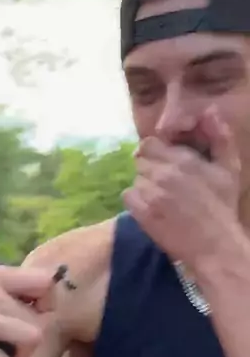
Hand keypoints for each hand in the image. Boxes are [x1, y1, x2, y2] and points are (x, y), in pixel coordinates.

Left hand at [123, 106, 241, 269]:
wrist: (214, 246)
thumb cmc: (222, 207)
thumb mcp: (229, 168)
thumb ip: (219, 136)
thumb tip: (208, 110)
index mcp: (183, 159)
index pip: (149, 143)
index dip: (156, 152)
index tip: (166, 163)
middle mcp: (163, 174)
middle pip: (139, 160)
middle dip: (150, 168)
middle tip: (165, 183)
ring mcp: (150, 194)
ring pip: (135, 178)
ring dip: (145, 185)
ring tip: (162, 198)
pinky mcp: (142, 214)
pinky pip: (128, 196)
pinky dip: (137, 201)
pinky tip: (152, 209)